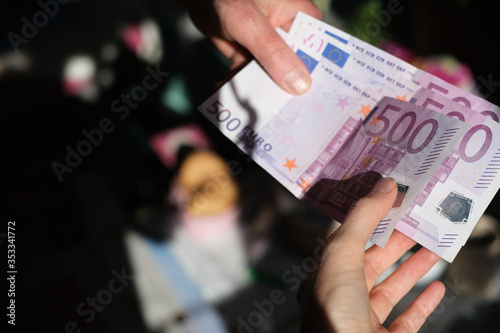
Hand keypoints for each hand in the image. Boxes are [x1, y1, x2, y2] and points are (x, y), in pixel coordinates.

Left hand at [185, 0, 320, 94]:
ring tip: (244, 107)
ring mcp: (268, 44)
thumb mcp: (250, 23)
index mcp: (301, 18)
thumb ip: (273, 52)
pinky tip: (221, 90)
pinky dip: (235, 82)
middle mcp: (289, 32)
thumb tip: (300, 85)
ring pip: (269, 75)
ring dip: (255, 90)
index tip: (309, 107)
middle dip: (282, 91)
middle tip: (277, 117)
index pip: (316, 53)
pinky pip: (247, 73)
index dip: (315, 80)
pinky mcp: (249, 51)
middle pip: (294, 69)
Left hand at [298, 178, 445, 332]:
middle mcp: (342, 299)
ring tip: (434, 248)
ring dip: (414, 268)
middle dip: (397, 241)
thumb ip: (361, 219)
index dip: (369, 219)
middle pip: (373, 262)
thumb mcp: (341, 256)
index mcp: (324, 278)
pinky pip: (407, 320)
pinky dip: (423, 303)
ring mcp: (365, 322)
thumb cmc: (334, 314)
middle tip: (419, 221)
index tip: (391, 201)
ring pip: (392, 288)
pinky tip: (437, 288)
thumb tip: (383, 185)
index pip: (348, 240)